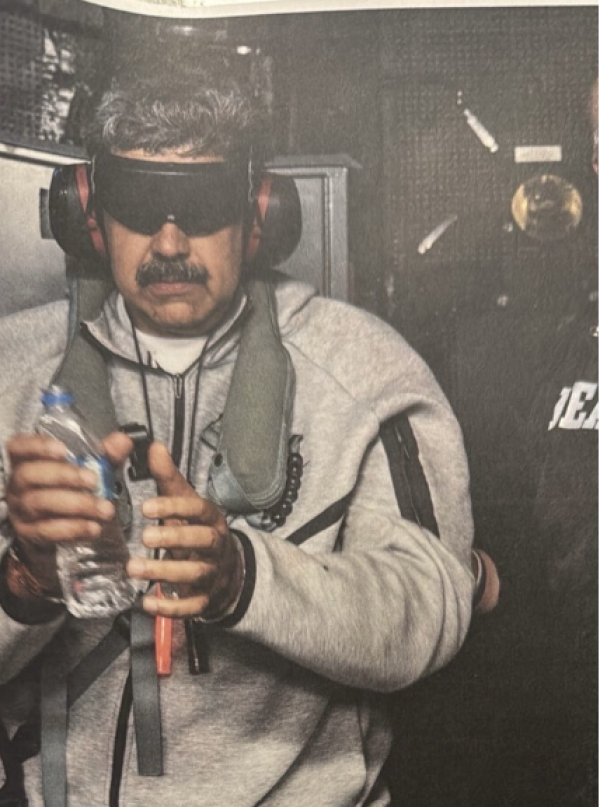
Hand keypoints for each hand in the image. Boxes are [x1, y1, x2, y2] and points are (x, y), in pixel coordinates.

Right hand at [5, 431, 131, 595]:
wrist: (53, 524)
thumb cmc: (68, 487)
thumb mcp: (87, 467)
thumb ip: (104, 454)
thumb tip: (123, 440)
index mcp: (27, 460)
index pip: (19, 446)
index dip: (38, 446)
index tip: (63, 449)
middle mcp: (17, 483)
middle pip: (30, 475)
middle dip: (64, 476)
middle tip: (93, 481)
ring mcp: (20, 509)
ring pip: (41, 504)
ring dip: (76, 505)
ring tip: (104, 509)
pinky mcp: (28, 532)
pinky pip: (47, 531)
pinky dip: (73, 529)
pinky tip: (93, 527)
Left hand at [128, 442, 243, 619]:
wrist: (227, 570)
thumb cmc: (197, 529)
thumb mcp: (185, 502)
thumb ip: (168, 478)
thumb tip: (153, 446)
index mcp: (212, 518)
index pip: (199, 510)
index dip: (176, 508)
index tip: (146, 507)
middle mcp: (216, 545)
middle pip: (203, 541)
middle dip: (175, 538)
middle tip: (144, 536)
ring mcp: (213, 574)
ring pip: (195, 574)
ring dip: (165, 572)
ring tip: (133, 568)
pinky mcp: (205, 599)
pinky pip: (192, 606)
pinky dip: (171, 607)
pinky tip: (146, 603)